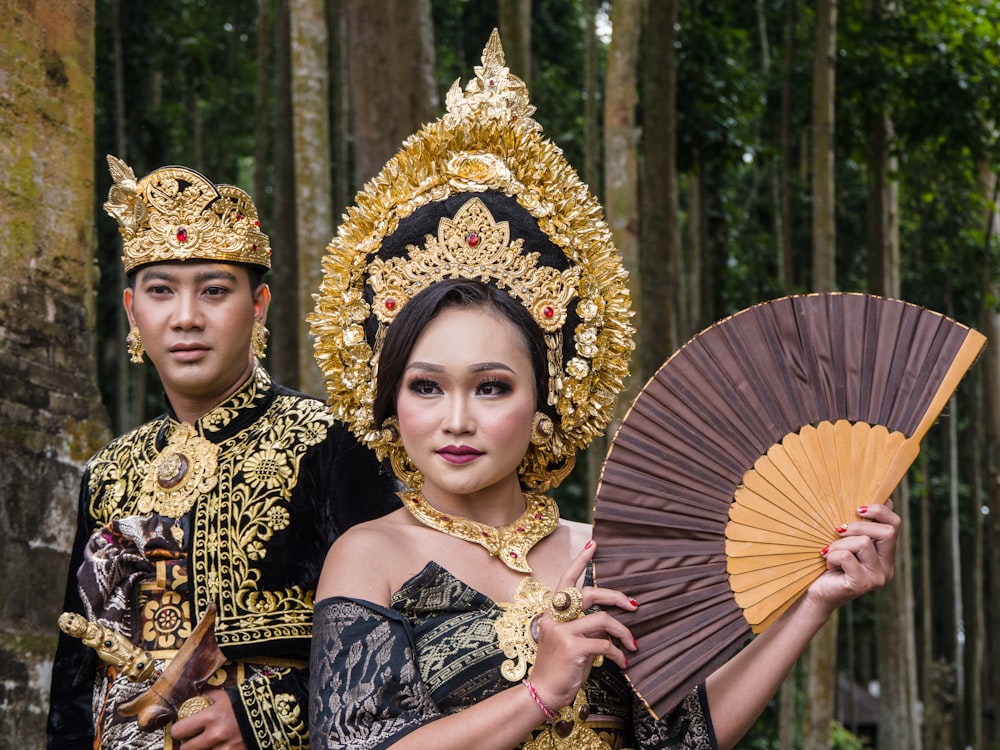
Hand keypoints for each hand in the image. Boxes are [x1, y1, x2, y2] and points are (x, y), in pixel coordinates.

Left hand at [169, 689, 246, 748]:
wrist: (274, 715)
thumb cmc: (248, 703)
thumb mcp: (226, 696)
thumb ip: (208, 698)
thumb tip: (195, 699)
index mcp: (211, 717)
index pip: (179, 731)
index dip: (179, 730)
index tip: (182, 730)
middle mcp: (215, 735)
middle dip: (188, 745)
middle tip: (193, 741)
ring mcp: (225, 749)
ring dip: (203, 749)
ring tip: (208, 743)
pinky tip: (218, 747)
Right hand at [528, 541, 638, 709]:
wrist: (543, 692)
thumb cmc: (560, 668)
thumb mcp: (570, 641)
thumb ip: (584, 626)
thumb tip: (609, 621)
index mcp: (553, 613)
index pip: (566, 580)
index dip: (580, 561)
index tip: (593, 544)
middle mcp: (555, 617)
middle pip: (590, 593)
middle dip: (616, 596)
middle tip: (634, 604)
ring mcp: (562, 632)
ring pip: (603, 619)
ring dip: (623, 631)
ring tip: (632, 644)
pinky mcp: (572, 648)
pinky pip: (604, 644)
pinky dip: (618, 653)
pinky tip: (623, 662)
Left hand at [805, 499, 900, 614]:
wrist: (814, 591)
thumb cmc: (828, 561)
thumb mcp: (845, 539)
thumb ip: (859, 525)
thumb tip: (879, 498)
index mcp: (885, 555)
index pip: (895, 524)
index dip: (880, 510)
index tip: (858, 509)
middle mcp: (887, 567)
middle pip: (888, 531)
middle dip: (858, 526)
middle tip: (838, 530)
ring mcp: (877, 578)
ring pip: (863, 542)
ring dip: (838, 544)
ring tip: (828, 553)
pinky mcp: (861, 584)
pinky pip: (846, 556)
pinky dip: (831, 556)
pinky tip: (828, 565)